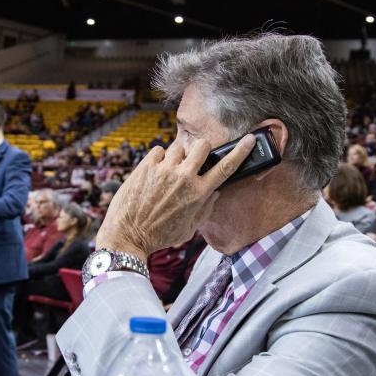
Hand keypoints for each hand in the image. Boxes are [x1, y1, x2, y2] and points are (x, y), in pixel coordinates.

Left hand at [95, 135, 256, 258]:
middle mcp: (184, 178)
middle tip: (193, 160)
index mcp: (198, 194)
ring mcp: (164, 170)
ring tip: (167, 173)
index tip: (249, 140)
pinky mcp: (146, 166)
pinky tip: (153, 174)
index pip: (225, 168)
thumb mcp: (189, 228)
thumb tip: (215, 192)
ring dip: (177, 157)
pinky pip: (158, 150)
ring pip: (179, 147)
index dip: (240, 152)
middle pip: (202, 145)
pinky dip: (158, 159)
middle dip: (201, 150)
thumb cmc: (159, 235)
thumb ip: (205, 209)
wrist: (127, 235)